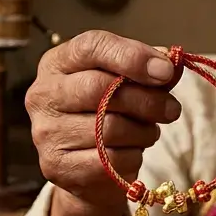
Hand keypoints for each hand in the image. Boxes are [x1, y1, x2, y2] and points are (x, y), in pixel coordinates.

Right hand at [25, 31, 180, 214]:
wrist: (84, 169)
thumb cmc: (104, 113)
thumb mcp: (121, 82)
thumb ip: (144, 70)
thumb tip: (171, 64)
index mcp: (56, 62)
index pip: (91, 46)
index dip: (132, 56)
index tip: (166, 70)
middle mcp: (43, 94)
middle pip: (100, 87)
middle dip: (146, 98)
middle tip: (172, 108)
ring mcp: (46, 132)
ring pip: (110, 128)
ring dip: (142, 132)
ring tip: (148, 132)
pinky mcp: (56, 166)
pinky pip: (109, 161)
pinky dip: (132, 158)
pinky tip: (131, 152)